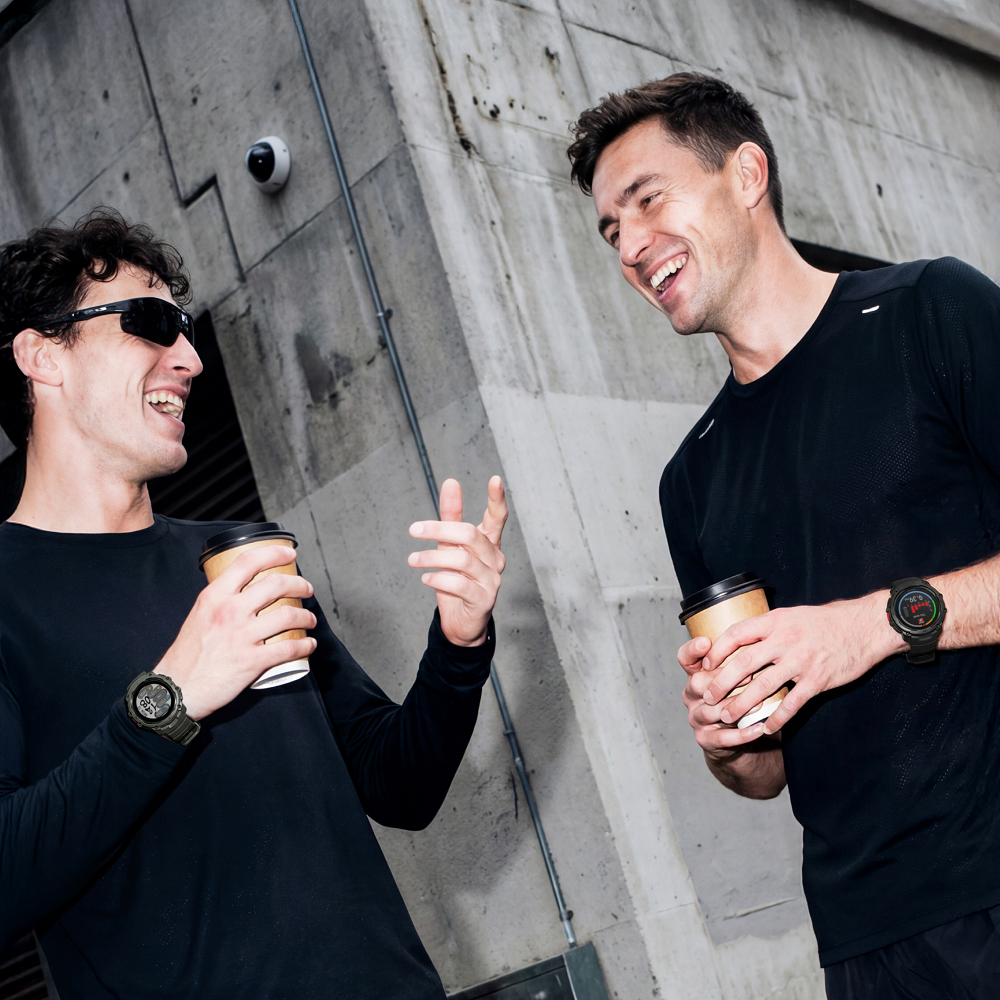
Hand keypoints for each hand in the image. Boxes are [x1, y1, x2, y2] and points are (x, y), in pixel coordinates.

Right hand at [156, 545, 317, 719]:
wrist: (177, 689)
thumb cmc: (188, 655)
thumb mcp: (199, 615)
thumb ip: (220, 601)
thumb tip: (243, 591)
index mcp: (214, 596)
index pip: (248, 562)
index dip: (274, 553)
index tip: (289, 554)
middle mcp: (229, 611)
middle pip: (276, 585)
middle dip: (300, 584)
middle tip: (306, 589)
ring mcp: (242, 636)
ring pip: (289, 615)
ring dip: (307, 616)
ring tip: (309, 619)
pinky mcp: (252, 661)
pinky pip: (289, 648)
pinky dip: (305, 645)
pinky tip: (308, 644)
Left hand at [408, 476, 507, 645]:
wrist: (461, 622)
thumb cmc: (456, 579)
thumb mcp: (449, 546)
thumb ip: (451, 516)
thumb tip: (451, 482)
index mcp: (489, 543)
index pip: (498, 518)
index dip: (497, 499)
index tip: (495, 479)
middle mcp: (495, 559)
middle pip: (470, 535)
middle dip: (439, 530)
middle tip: (413, 530)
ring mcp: (492, 580)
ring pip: (463, 561)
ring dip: (433, 558)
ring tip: (413, 560)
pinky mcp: (484, 600)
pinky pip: (461, 585)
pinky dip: (439, 579)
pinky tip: (426, 578)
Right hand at [679, 635, 767, 756]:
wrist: (743, 741)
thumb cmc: (742, 701)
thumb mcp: (740, 679)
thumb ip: (741, 665)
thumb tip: (760, 646)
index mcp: (696, 675)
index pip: (686, 658)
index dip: (693, 650)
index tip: (706, 642)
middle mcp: (691, 696)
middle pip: (697, 683)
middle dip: (723, 679)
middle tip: (750, 676)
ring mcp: (696, 718)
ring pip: (710, 710)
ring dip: (736, 707)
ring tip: (760, 705)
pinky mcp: (705, 740)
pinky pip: (722, 737)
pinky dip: (742, 734)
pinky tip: (759, 729)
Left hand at [699, 592, 904, 733]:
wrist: (864, 627)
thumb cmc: (824, 622)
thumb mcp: (791, 614)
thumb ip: (768, 627)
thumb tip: (741, 638)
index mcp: (775, 621)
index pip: (736, 633)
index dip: (717, 650)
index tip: (706, 664)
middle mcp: (785, 640)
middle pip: (744, 663)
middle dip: (721, 682)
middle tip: (707, 697)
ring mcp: (801, 661)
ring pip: (763, 687)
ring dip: (742, 704)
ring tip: (726, 716)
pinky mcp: (817, 680)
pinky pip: (792, 703)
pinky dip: (777, 718)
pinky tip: (766, 729)